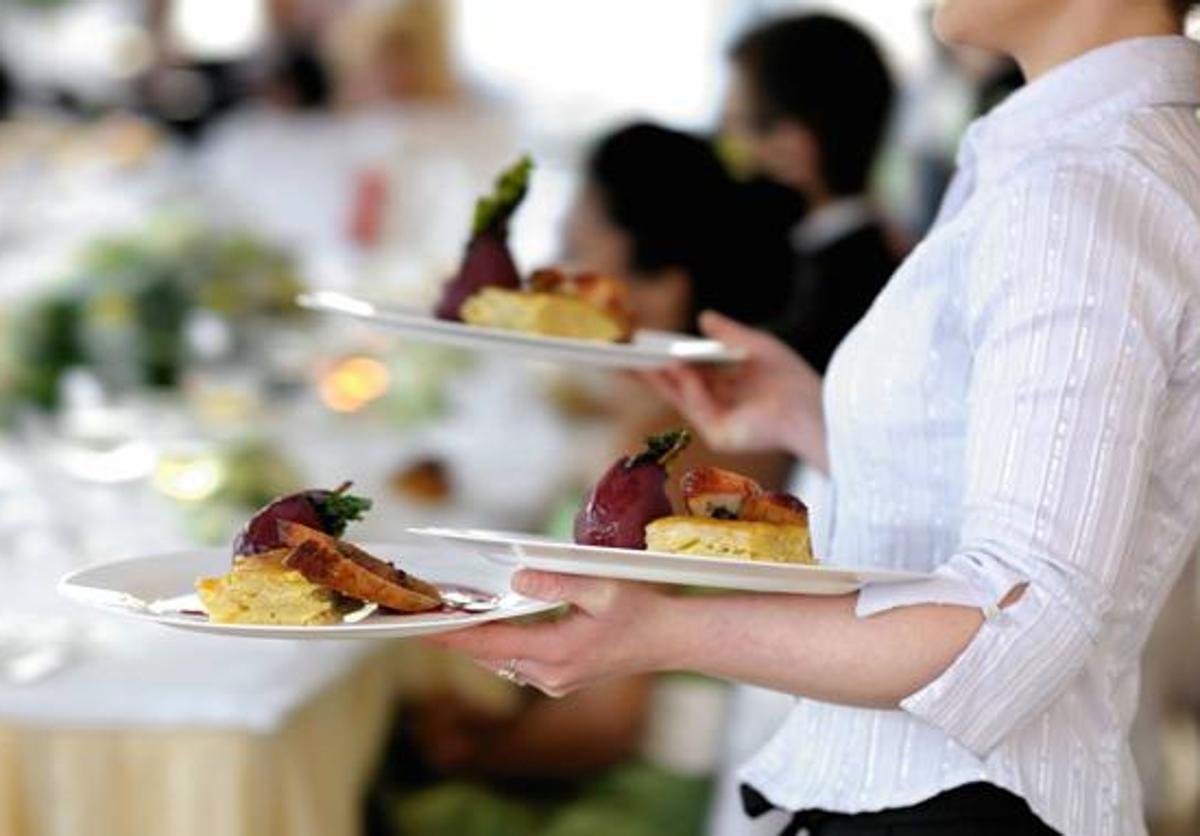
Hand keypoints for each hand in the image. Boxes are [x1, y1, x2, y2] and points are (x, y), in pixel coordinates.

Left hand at [425, 570, 675, 697]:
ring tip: (445, 615)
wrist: (671, 640)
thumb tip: (518, 577)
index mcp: (557, 652)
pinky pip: (515, 663)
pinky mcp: (560, 680)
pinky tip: (485, 624)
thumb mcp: (603, 587)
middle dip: (455, 634)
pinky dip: (497, 644)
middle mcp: (550, 675)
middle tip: (422, 611)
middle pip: (487, 654)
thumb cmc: (641, 609)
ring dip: (475, 639)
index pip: (489, 643)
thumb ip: (558, 581)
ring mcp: (554, 682)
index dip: (451, 633)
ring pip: (499, 660)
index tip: (420, 624)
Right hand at [641, 311, 826, 469]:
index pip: (689, 374)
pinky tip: (673, 363)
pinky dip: (684, 384)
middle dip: (648, 372)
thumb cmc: (791, 379)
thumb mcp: (756, 346)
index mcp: (729, 388)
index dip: (664, 361)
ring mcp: (717, 422)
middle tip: (620, 354)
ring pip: (679, 397)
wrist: (812, 409)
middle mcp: (720, 406)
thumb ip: (729, 332)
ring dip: (657, 376)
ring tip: (636, 353)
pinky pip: (696, 405)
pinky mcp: (719, 435)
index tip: (641, 346)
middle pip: (675, 388)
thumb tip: (703, 316)